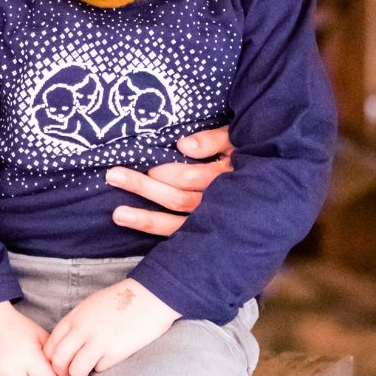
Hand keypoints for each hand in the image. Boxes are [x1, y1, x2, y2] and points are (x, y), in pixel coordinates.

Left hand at [44, 279, 179, 375]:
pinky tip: (108, 359)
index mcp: (75, 317)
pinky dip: (100, 368)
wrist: (149, 296)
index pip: (50, 345)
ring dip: (80, 373)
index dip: (52, 358)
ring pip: (75, 371)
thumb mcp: (90, 305)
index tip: (62, 360)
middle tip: (72, 369)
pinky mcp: (115, 353)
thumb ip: (75, 323)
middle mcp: (82, 329)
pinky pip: (98, 370)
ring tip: (90, 367)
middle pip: (58, 361)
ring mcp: (98, 342)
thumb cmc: (120, 300)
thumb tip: (65, 345)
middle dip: (62, 371)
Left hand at [107, 126, 231, 235]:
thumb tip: (183, 145)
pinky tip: (135, 227)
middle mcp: (217, 203)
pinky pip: (177, 235)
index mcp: (224, 177)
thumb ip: (211, 140)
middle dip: (145, 187)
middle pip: (178, 199)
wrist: (262, 187)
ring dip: (144, 219)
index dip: (168, 173)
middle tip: (113, 175)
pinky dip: (155, 231)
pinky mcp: (203, 233)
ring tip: (117, 214)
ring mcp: (211, 222)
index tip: (148, 166)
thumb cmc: (241, 154)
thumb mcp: (232, 139)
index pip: (191, 178)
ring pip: (175, 223)